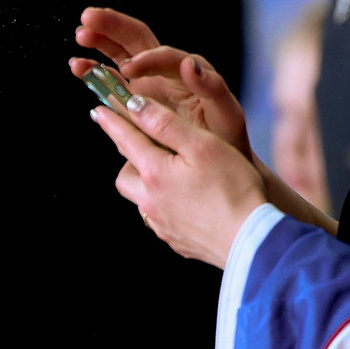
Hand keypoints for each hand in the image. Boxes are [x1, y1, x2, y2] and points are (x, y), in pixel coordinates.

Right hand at [72, 7, 252, 159]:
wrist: (218, 161)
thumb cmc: (224, 139)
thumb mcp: (227, 114)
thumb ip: (212, 88)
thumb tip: (191, 63)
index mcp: (189, 71)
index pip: (164, 55)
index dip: (147, 59)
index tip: (130, 70)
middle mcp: (166, 71)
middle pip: (138, 38)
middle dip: (113, 26)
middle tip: (89, 18)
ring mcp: (148, 82)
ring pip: (121, 52)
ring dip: (100, 41)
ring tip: (80, 35)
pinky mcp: (134, 98)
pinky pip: (111, 79)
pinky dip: (94, 70)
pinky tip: (78, 66)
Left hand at [89, 92, 267, 269]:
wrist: (251, 242)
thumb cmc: (232, 188)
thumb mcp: (201, 145)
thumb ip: (165, 124)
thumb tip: (135, 106)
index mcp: (154, 172)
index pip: (125, 139)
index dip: (111, 122)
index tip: (98, 110)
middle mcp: (151, 201)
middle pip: (126, 176)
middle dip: (131, 160)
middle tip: (149, 148)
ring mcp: (162, 224)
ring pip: (141, 200)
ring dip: (147, 185)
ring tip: (171, 176)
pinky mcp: (177, 241)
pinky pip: (160, 219)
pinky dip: (165, 206)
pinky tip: (187, 203)